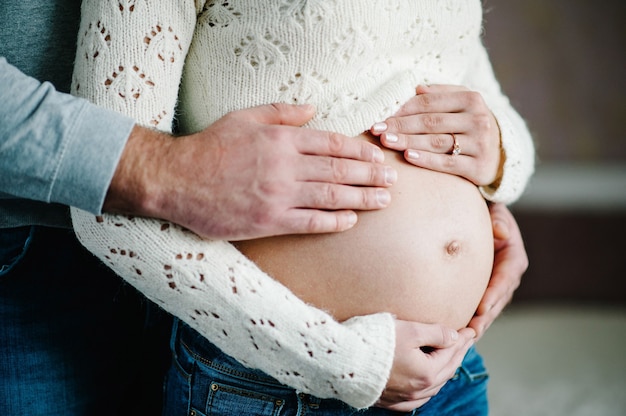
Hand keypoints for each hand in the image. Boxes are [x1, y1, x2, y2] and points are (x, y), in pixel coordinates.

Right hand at [106, 103, 396, 239]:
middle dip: (371, 175)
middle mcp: (286, 167)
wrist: (178, 180)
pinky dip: (334, 221)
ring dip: (363, 198)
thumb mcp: (244, 117)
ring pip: (332, 197)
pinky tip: (351, 220)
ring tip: (384, 200)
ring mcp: (279, 196)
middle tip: (392, 179)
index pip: (332, 144)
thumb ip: (281, 112)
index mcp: (282, 140)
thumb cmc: (211, 146)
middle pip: (339, 171)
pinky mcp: (269, 221)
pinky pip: (310, 223)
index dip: (359, 152)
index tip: (377, 157)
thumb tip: (313, 109)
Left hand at [371, 84, 501, 185]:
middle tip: (377, 130)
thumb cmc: (470, 125)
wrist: (500, 154)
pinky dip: (427, 160)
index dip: (404, 108)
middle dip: (401, 125)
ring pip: (437, 142)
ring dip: (408, 141)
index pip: (431, 102)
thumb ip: (440, 94)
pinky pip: (447, 164)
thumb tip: (416, 88)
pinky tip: (408, 157)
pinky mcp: (479, 167)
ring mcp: (480, 144)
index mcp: (472, 99)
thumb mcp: (461, 104)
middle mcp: (479, 119)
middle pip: (431, 122)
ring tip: (387, 142)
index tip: (381, 115)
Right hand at [376, 321, 475, 411]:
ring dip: (443, 371)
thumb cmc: (375, 342)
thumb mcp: (410, 330)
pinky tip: (425, 383)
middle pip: (446, 371)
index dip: (462, 340)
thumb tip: (454, 337)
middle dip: (457, 354)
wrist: (343, 361)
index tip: (470, 330)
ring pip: (433, 387)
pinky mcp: (389, 401)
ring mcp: (403, 398)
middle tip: (464, 341)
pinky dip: (426, 388)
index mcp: (427, 373)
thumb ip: (435, 333)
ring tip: (448, 358)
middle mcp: (418, 390)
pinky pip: (416, 399)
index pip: (451, 353)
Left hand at [468, 203, 527, 338]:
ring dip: (478, 323)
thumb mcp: (496, 212)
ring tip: (464, 338)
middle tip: (472, 331)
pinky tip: (456, 332)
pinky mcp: (483, 291)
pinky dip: (469, 319)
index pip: (505, 279)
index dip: (494, 294)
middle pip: (498, 300)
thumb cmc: (489, 213)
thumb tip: (499, 230)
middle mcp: (507, 276)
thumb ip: (498, 219)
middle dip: (485, 317)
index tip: (482, 307)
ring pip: (488, 309)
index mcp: (513, 259)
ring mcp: (496, 286)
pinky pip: (478, 307)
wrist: (481, 218)